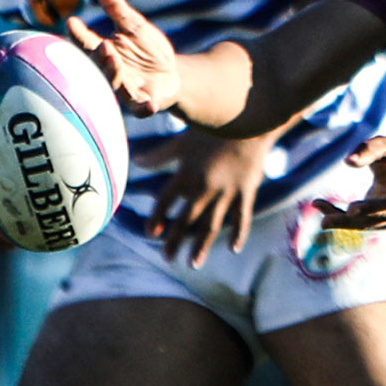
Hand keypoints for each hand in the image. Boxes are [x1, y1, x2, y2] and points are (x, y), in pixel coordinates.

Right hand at [66, 0, 180, 116]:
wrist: (172, 74)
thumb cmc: (147, 49)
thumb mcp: (134, 24)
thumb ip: (115, 5)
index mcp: (105, 52)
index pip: (87, 43)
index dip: (79, 35)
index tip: (72, 22)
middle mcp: (111, 73)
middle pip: (99, 66)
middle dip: (99, 57)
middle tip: (101, 45)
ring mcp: (127, 90)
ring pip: (116, 86)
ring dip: (114, 74)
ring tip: (114, 59)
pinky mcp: (145, 103)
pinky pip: (141, 108)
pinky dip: (144, 108)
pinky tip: (148, 104)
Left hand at [147, 132, 269, 266]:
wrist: (250, 121)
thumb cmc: (212, 130)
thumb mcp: (183, 142)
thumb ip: (159, 156)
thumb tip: (135, 161)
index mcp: (187, 174)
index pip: (166, 201)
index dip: (157, 218)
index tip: (150, 234)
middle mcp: (204, 187)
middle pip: (186, 220)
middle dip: (175, 241)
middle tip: (166, 258)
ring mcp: (227, 192)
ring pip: (211, 225)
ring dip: (201, 246)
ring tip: (192, 264)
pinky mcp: (246, 192)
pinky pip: (242, 218)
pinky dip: (238, 234)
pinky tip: (233, 249)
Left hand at [312, 137, 385, 229]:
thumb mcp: (385, 145)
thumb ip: (369, 149)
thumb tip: (349, 161)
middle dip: (370, 211)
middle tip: (350, 210)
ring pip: (372, 223)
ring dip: (348, 222)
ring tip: (324, 218)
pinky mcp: (381, 223)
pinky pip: (360, 223)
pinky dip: (340, 218)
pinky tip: (320, 207)